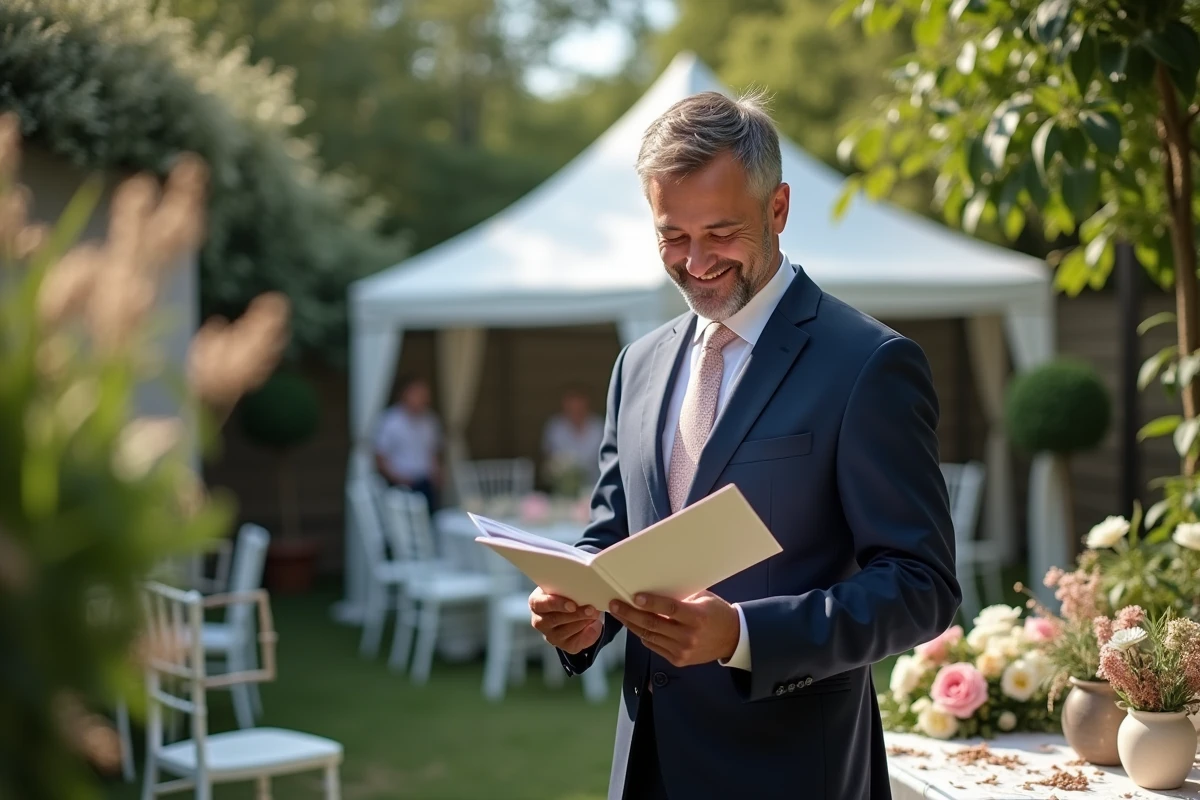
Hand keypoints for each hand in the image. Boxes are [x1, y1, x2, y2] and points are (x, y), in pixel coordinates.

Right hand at [529, 587, 602, 653]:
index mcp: (536, 603)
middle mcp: (539, 621)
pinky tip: (594, 625)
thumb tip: (586, 589)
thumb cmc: (566, 593)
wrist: (573, 608)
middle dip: (575, 615)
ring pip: (566, 632)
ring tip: (595, 614)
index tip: (572, 605)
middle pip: (554, 620)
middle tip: (591, 609)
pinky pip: (575, 643)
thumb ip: (570, 586)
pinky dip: (588, 634)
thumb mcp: (564, 586)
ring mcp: (550, 635)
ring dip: (583, 623)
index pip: (541, 604)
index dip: (557, 605)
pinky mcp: (563, 645)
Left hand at [608, 591, 739, 667]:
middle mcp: (688, 636)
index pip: (669, 609)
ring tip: (620, 614)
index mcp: (697, 617)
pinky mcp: (678, 660)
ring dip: (632, 625)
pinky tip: (636, 626)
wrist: (732, 639)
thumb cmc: (716, 613)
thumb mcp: (703, 599)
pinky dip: (644, 635)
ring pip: (649, 636)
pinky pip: (654, 646)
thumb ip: (681, 596)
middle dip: (630, 614)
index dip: (651, 603)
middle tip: (615, 605)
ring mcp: (682, 651)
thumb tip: (654, 588)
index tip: (634, 596)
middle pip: (653, 624)